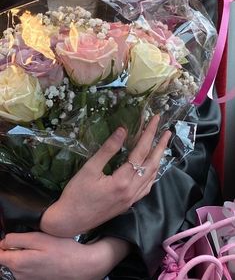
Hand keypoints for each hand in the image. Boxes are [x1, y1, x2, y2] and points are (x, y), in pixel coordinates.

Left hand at [0, 233, 129, 279]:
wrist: (80, 266)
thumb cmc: (62, 250)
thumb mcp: (39, 238)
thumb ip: (17, 239)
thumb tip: (4, 240)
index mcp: (18, 263)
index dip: (4, 243)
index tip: (14, 237)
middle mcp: (20, 274)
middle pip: (8, 258)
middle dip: (15, 248)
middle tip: (33, 239)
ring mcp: (28, 279)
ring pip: (18, 264)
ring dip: (24, 254)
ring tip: (41, 247)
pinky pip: (28, 269)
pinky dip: (32, 261)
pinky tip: (45, 255)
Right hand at [41, 115, 170, 235]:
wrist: (70, 221)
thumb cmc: (76, 194)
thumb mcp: (89, 169)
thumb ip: (108, 149)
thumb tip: (123, 130)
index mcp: (122, 181)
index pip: (141, 152)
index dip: (149, 134)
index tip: (155, 119)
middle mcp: (132, 191)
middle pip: (152, 164)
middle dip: (161, 146)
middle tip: (167, 131)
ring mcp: (132, 199)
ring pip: (152, 176)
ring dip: (159, 159)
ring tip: (162, 145)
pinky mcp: (129, 204)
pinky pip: (147, 187)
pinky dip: (153, 174)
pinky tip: (152, 168)